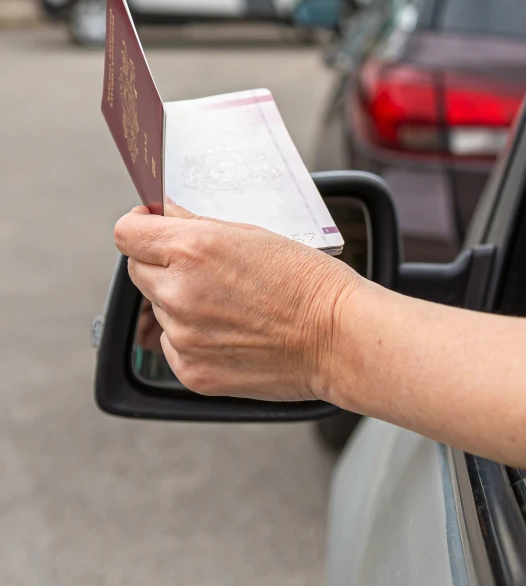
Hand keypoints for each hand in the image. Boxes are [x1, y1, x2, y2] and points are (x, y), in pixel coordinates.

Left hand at [114, 205, 362, 400]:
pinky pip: (175, 345)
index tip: (152, 226)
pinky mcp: (191, 371)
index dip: (139, 224)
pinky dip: (195, 337)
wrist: (338, 338)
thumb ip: (200, 225)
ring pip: (161, 309)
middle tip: (206, 269)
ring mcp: (182, 336)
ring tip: (235, 305)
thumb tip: (166, 215)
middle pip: (137, 270)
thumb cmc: (310, 282)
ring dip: (183, 302)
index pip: (127, 232)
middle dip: (162, 263)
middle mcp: (178, 292)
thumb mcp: (257, 236)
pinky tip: (235, 331)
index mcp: (192, 250)